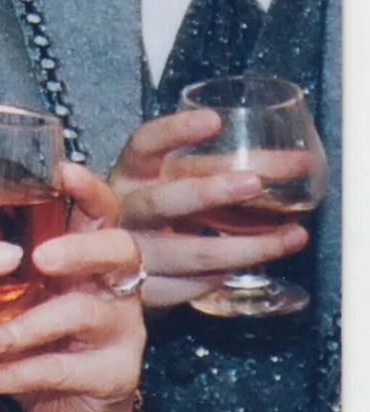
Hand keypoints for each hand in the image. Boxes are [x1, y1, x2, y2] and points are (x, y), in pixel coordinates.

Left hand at [0, 161, 151, 411]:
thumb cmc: (29, 347)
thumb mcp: (11, 300)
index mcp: (86, 260)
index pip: (100, 212)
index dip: (88, 188)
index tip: (61, 168)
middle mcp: (113, 289)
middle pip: (120, 250)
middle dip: (81, 249)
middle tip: (41, 257)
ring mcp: (121, 334)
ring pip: (90, 312)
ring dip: (33, 322)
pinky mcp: (114, 377)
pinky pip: (65, 368)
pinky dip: (19, 372)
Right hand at [110, 109, 308, 308]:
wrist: (114, 263)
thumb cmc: (162, 211)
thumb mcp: (178, 180)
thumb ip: (225, 170)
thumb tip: (296, 164)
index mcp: (132, 174)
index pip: (145, 145)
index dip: (174, 132)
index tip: (212, 121)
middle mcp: (126, 210)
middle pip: (162, 201)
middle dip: (209, 192)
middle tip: (254, 183)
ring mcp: (131, 253)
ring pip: (187, 252)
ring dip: (245, 247)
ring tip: (290, 237)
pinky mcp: (143, 290)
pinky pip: (188, 288)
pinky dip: (221, 279)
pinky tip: (250, 268)